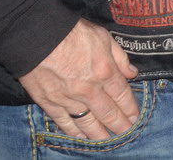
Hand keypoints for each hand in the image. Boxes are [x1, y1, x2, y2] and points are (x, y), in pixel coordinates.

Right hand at [19, 18, 138, 139]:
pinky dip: (73, 131)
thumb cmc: (72, 33)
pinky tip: (81, 137)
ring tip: (109, 140)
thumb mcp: (104, 37)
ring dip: (100, 134)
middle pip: (108, 113)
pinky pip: (64, 121)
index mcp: (105, 72)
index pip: (122, 95)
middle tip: (127, 132)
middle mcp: (89, 90)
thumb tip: (132, 73)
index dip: (131, 108)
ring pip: (88, 122)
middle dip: (120, 125)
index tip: (135, 117)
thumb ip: (120, 57)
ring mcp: (68, 98)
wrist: (37, 37)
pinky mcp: (49, 102)